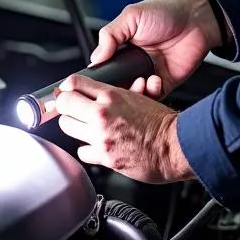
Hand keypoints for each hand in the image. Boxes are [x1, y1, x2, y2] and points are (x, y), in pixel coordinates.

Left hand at [53, 74, 193, 183]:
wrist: (176, 145)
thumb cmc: (160, 121)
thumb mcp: (134, 97)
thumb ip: (110, 94)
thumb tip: (90, 89)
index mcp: (111, 95)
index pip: (72, 83)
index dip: (67, 88)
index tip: (66, 93)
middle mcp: (102, 114)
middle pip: (63, 104)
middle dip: (68, 107)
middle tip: (75, 110)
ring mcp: (101, 136)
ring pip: (67, 127)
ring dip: (75, 127)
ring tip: (86, 127)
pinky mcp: (104, 157)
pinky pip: (81, 151)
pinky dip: (88, 149)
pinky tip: (98, 146)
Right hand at [91, 0, 223, 98]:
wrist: (196, 19)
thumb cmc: (166, 12)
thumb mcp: (131, 16)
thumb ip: (110, 35)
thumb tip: (95, 57)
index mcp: (121, 47)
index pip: (103, 66)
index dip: (99, 76)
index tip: (94, 83)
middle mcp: (133, 63)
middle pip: (117, 84)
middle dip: (116, 89)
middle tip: (118, 87)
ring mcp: (148, 74)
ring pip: (134, 94)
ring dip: (134, 92)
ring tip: (140, 81)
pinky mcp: (164, 83)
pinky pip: (153, 97)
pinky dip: (151, 94)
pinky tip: (154, 80)